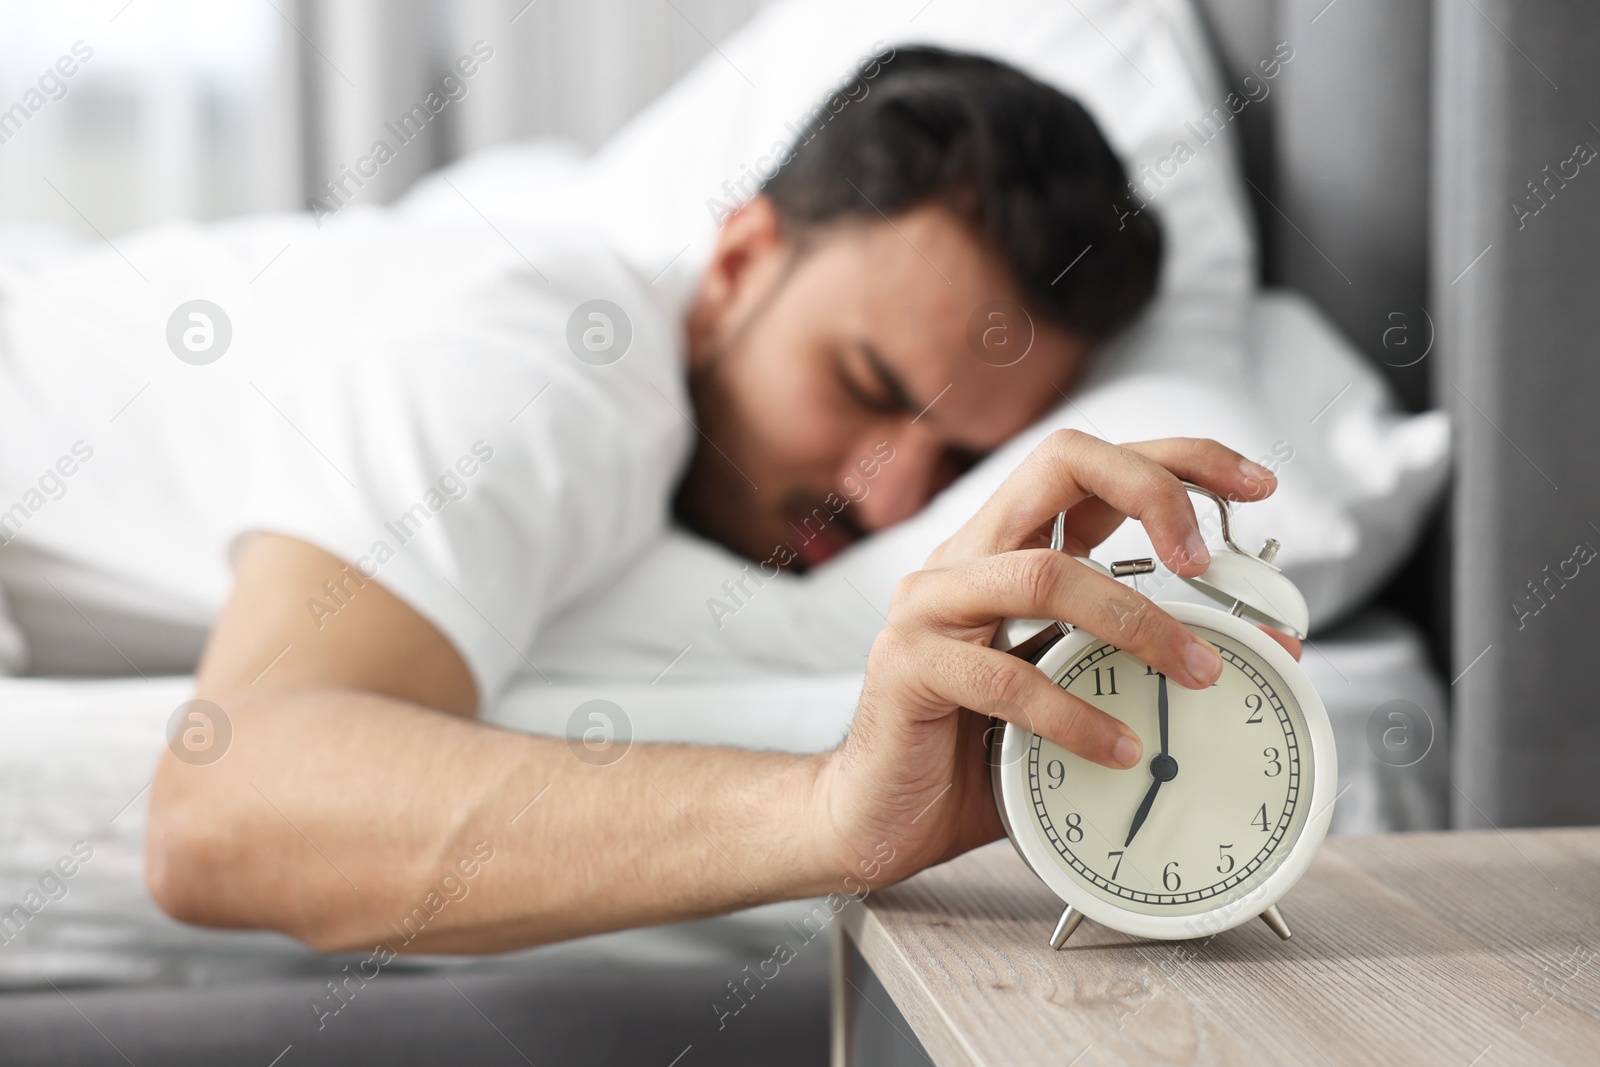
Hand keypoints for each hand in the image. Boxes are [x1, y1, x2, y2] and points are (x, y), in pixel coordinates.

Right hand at [809, 430, 1301, 889]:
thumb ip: (1141, 660)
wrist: (877, 817)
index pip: (1089, 464)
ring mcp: (928, 606)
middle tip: (1207, 560)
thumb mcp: (1074, 691)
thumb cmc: (977, 753)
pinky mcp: (907, 667)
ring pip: (1045, 573)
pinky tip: (1115, 747)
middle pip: (1059, 464)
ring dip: (1138, 621)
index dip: (1176, 458)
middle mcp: (965, 559)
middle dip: (1154, 490)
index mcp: (1005, 550)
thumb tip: (1264, 646)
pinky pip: (1006, 678)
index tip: (1254, 485)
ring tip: (1196, 674)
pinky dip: (1075, 714)